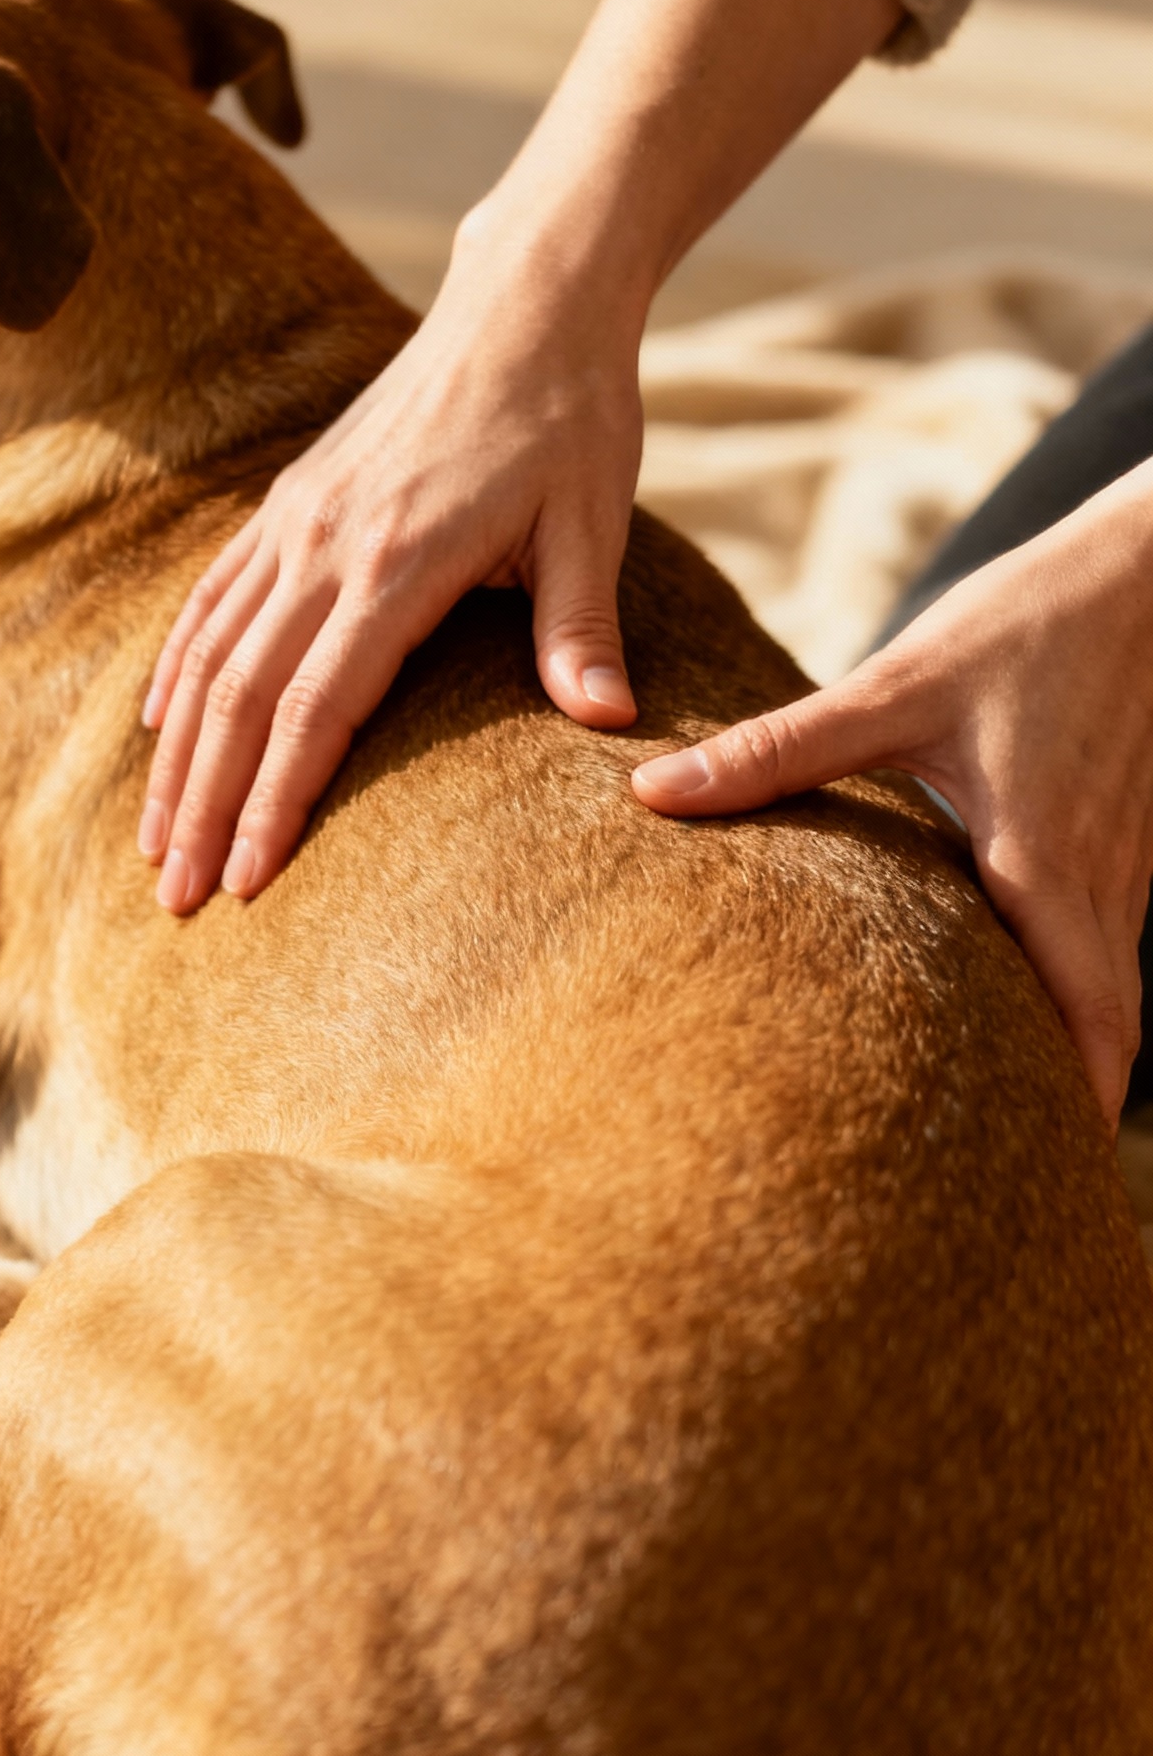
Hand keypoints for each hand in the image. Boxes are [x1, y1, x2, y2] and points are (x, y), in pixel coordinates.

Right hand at [138, 222, 642, 912]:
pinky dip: (178, 673)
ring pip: (209, 659)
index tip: (248, 884)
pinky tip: (159, 733)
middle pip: (239, 701)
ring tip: (153, 847)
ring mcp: (295, 523)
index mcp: (396, 564)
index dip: (275, 803)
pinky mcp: (288, 506)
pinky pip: (211, 602)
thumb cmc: (571, 420)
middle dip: (203, 809)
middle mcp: (324, 546)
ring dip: (176, 760)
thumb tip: (610, 726)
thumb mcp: (594, 522)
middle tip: (179, 902)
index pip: (313, 710)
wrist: (523, 303)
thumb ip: (584, 628)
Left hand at [631, 462, 1152, 1126]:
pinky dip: (1075, 992)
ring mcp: (1128, 864)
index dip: (1073, 1109)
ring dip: (1071, 1053)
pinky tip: (1017, 1013)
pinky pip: (1106, 942)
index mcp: (1046, 866)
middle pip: (1107, 1028)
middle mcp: (1102, 882)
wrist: (1151, 564)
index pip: (1087, 1020)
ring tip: (1003, 1129)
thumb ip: (777, 751)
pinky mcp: (1126, 840)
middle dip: (1069, 1108)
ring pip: (1112, 989)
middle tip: (1014, 1192)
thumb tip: (652, 795)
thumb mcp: (896, 685)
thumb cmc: (1028, 621)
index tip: (1039, 1189)